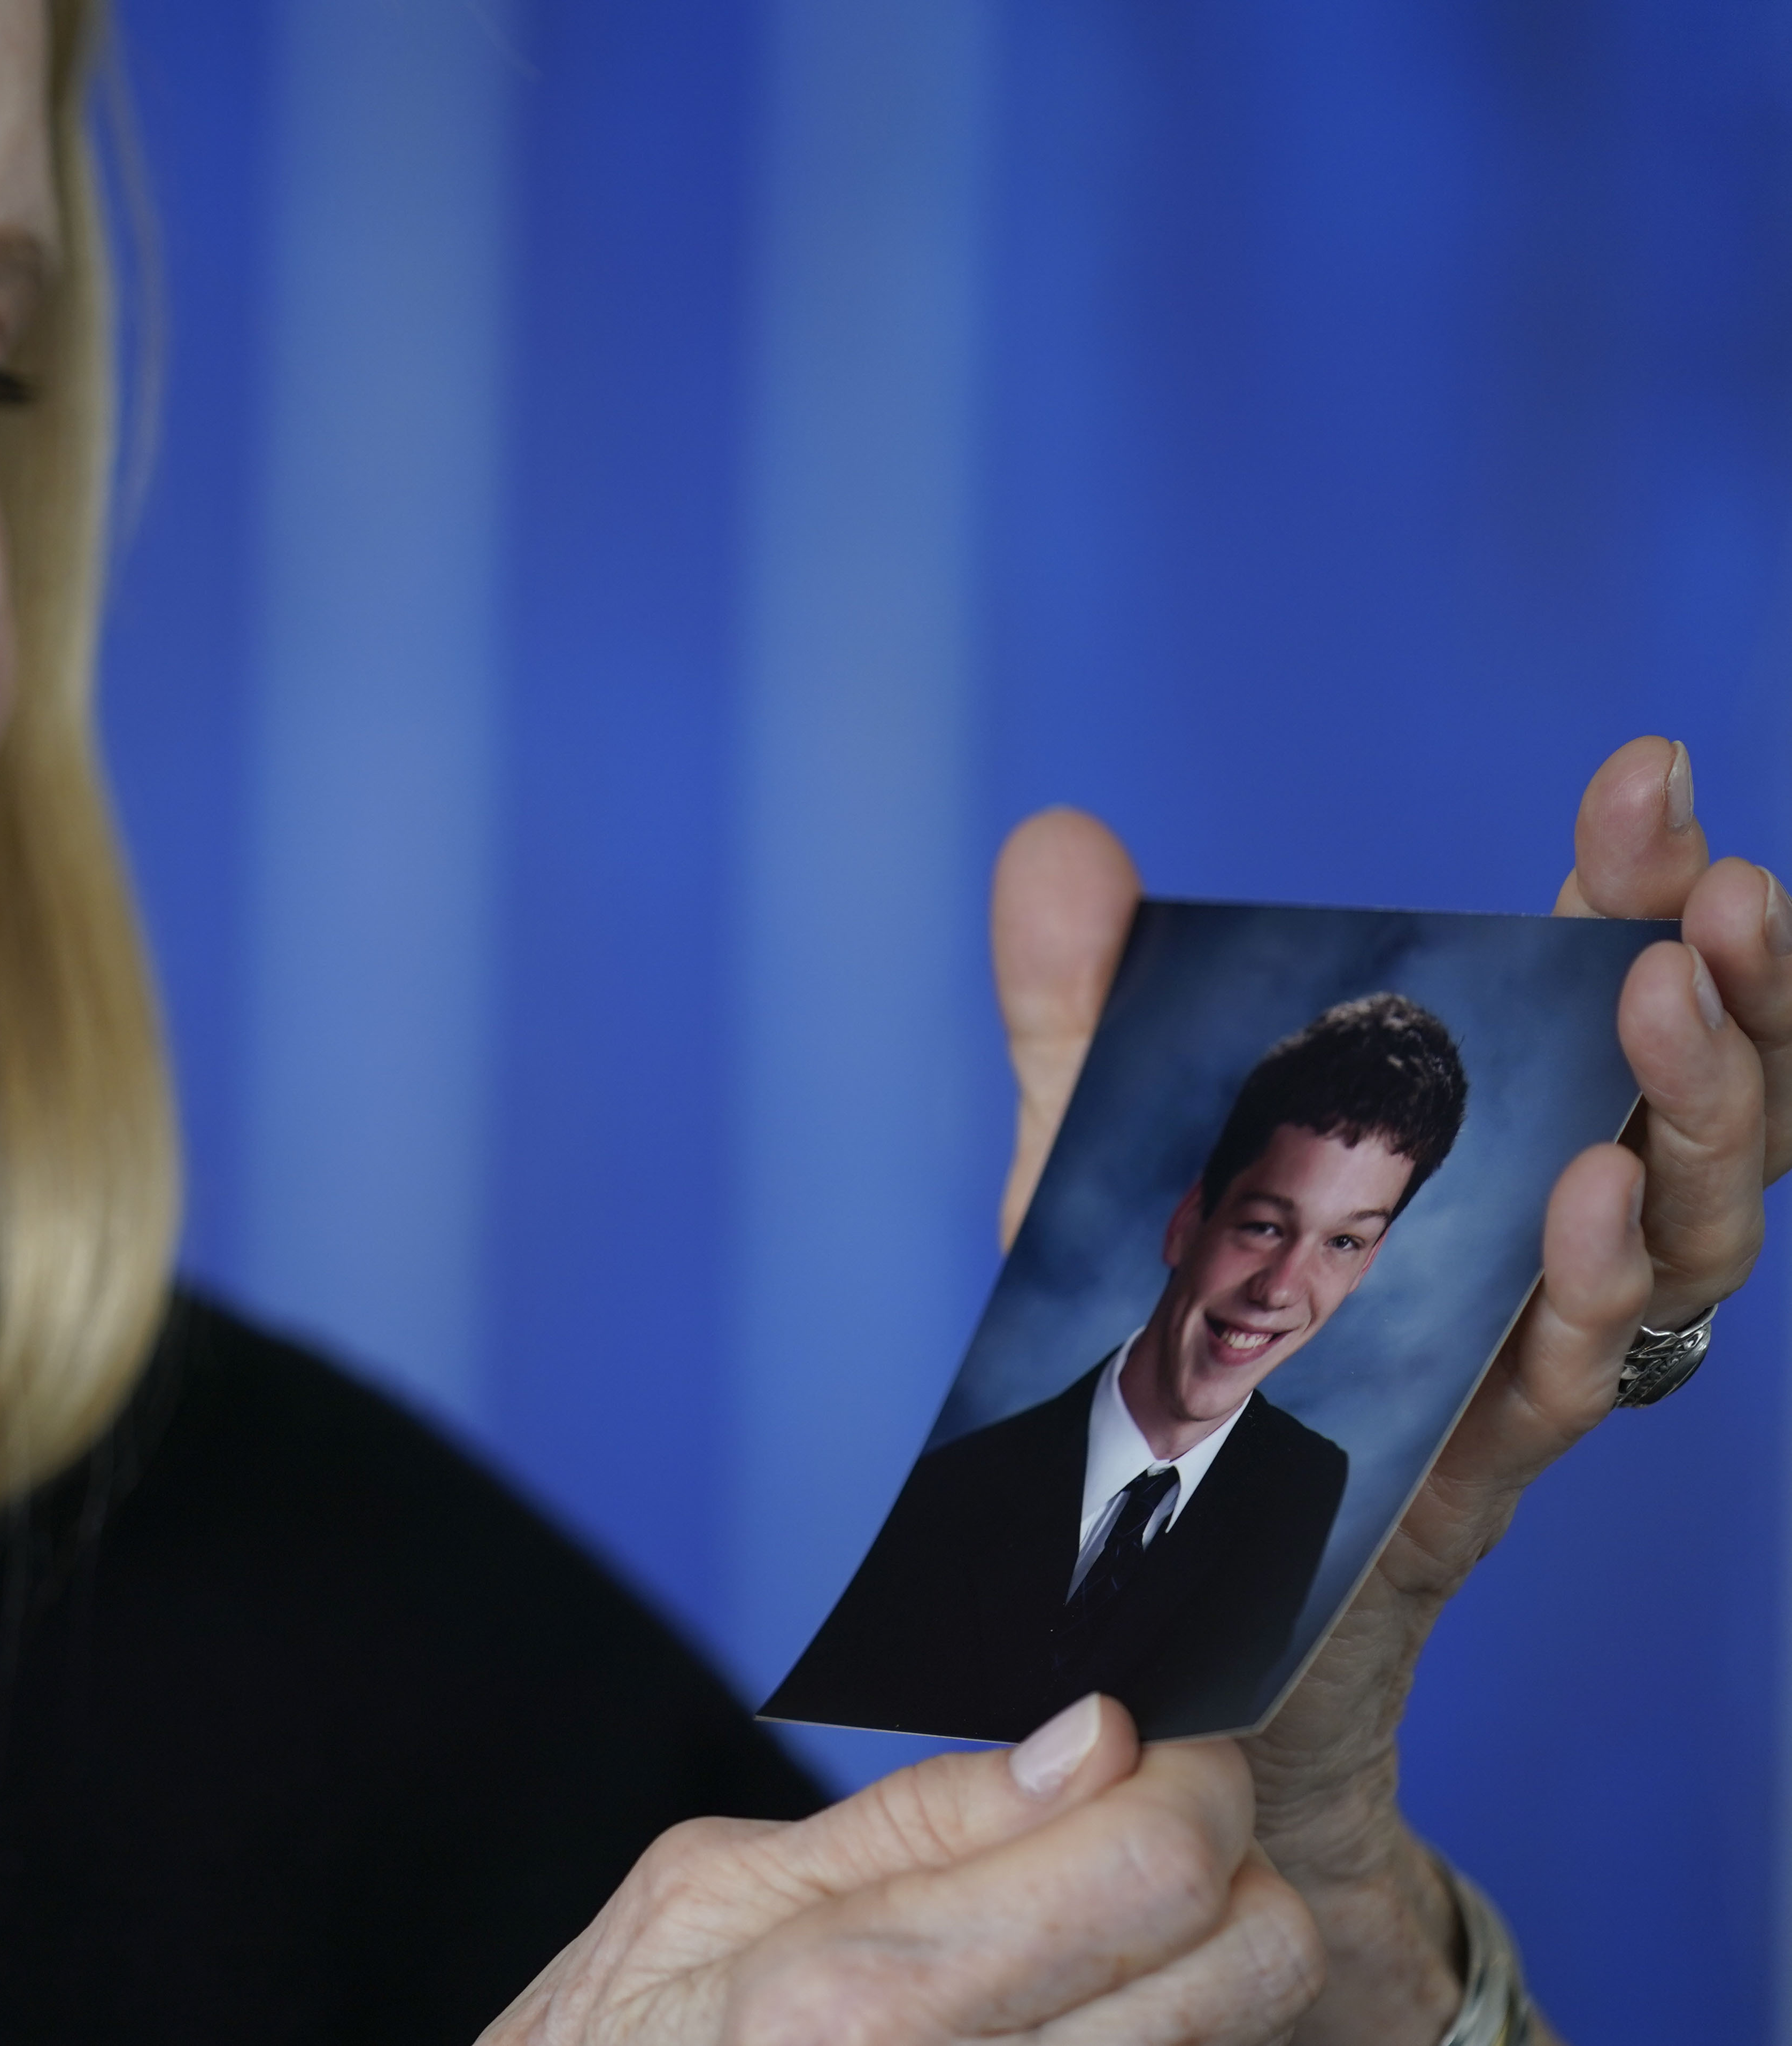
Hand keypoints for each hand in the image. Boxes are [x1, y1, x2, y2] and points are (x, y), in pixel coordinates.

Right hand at [482, 1696, 1319, 2044]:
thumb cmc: (615, 2041)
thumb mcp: (706, 1891)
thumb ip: (912, 1820)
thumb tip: (1089, 1739)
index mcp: (854, 1997)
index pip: (1148, 1862)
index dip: (1192, 1776)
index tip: (1159, 1752)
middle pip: (1251, 1965)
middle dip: (1233, 1875)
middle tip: (1152, 1841)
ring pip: (1235, 2040)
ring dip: (1205, 1975)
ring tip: (1103, 1943)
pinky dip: (1154, 2040)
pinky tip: (1075, 2017)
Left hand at [987, 737, 1788, 2044]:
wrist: (1142, 1638)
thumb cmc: (1153, 1387)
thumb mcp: (1090, 1185)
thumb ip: (1081, 1023)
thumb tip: (1056, 837)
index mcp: (1453, 1160)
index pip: (1580, 1001)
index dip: (1631, 892)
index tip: (1644, 778)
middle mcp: (1518, 1254)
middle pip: (1685, 1103)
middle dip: (1726, 984)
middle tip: (1722, 884)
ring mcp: (1507, 1369)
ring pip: (1686, 1239)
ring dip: (1699, 1113)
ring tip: (1671, 994)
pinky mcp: (1460, 1484)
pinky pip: (1567, 1383)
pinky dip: (1590, 1287)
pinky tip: (1589, 1197)